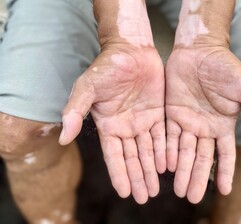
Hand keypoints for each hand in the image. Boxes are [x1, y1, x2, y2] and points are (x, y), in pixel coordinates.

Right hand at [59, 45, 165, 203]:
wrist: (130, 49)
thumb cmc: (106, 67)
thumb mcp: (87, 88)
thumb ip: (75, 112)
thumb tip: (63, 138)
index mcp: (109, 125)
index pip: (113, 155)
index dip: (119, 174)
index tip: (125, 192)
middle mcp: (126, 126)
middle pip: (133, 158)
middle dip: (138, 178)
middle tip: (144, 198)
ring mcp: (143, 120)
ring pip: (149, 150)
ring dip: (152, 169)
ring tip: (156, 189)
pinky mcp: (158, 112)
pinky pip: (163, 135)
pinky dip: (166, 150)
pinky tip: (170, 166)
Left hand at [165, 47, 240, 202]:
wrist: (199, 50)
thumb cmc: (225, 66)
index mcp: (223, 125)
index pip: (225, 154)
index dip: (224, 172)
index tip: (223, 191)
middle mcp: (205, 127)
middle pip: (201, 158)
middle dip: (196, 177)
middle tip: (191, 198)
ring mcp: (187, 121)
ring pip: (183, 151)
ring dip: (181, 170)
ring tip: (178, 190)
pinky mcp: (171, 113)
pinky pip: (168, 136)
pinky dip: (166, 151)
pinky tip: (164, 166)